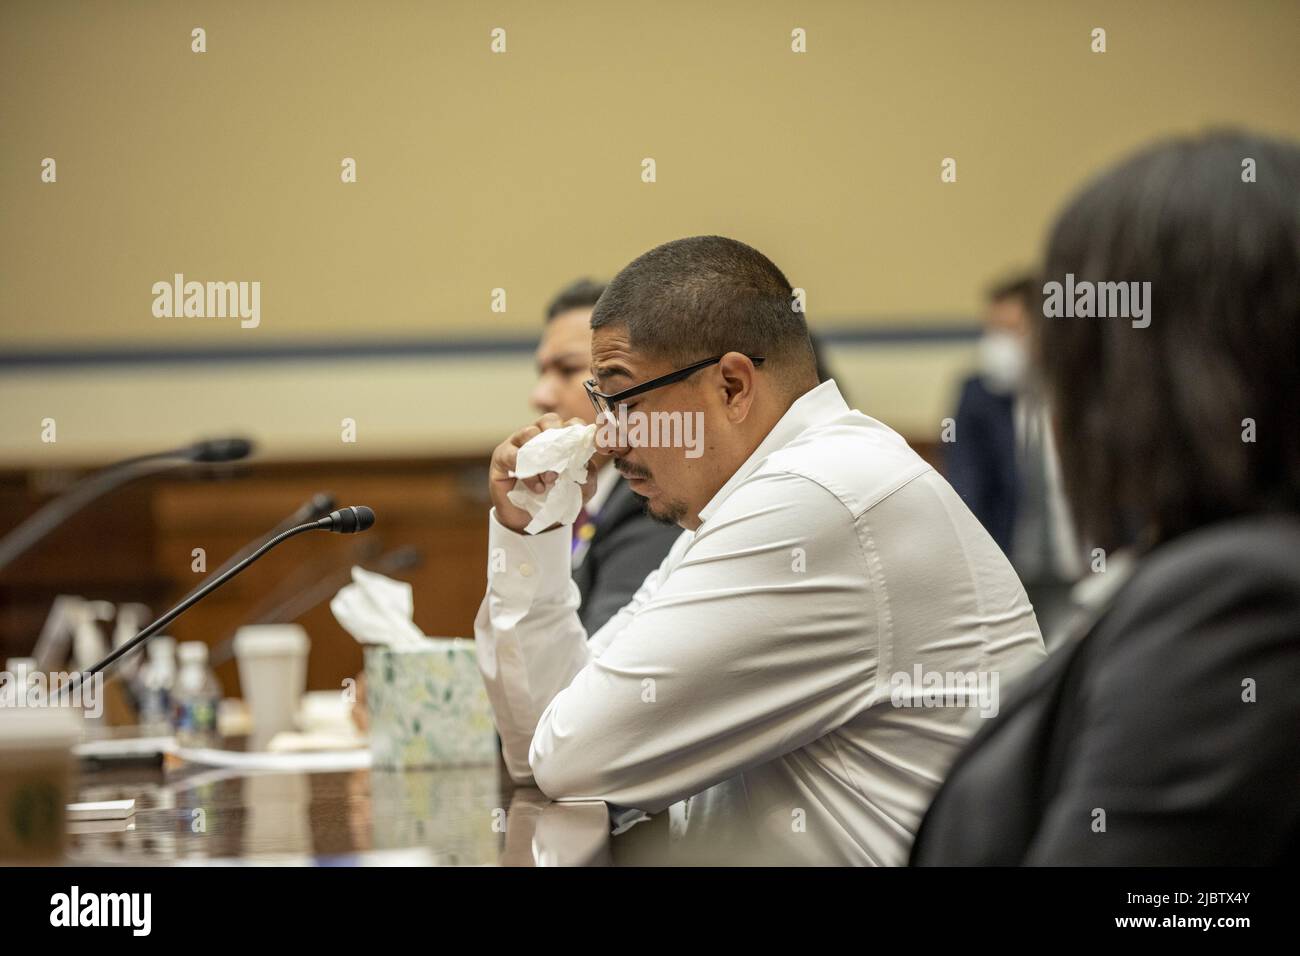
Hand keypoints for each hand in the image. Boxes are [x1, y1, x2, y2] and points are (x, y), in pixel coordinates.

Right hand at [488, 413, 598, 533]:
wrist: (526, 520)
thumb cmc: (552, 499)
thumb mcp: (579, 491)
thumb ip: (587, 476)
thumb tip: (588, 463)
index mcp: (557, 440)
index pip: (568, 423)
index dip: (575, 429)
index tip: (582, 444)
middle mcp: (537, 437)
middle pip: (548, 420)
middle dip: (559, 439)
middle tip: (564, 462)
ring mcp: (517, 444)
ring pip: (529, 433)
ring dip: (543, 457)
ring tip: (551, 479)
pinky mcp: (501, 456)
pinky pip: (513, 455)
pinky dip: (528, 473)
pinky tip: (538, 488)